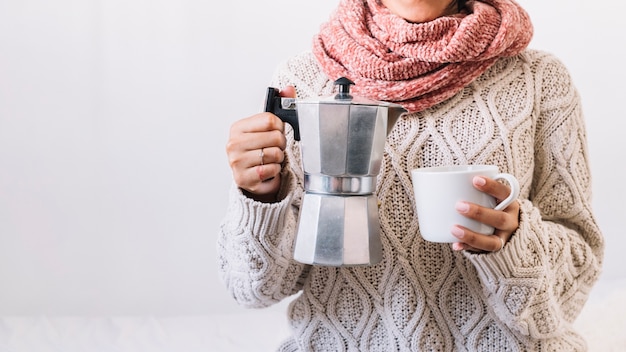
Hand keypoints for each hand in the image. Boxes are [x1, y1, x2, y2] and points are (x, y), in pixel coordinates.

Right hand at [225, 86, 295, 201]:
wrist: (253, 178)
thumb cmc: (260, 151)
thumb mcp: (267, 129)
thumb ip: (279, 107)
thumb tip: (288, 89)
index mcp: (238, 128)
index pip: (269, 119)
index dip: (279, 127)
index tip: (275, 132)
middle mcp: (234, 144)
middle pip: (275, 137)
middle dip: (281, 144)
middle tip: (273, 148)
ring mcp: (236, 162)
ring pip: (275, 154)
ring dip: (278, 159)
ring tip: (269, 160)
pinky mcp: (243, 178)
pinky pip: (272, 170)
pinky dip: (275, 171)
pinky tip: (267, 171)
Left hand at [451, 176, 519, 251]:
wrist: (506, 229)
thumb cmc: (491, 205)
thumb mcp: (490, 195)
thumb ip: (473, 189)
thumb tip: (440, 181)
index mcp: (509, 202)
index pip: (505, 193)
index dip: (492, 186)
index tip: (475, 180)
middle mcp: (511, 220)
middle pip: (500, 218)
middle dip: (479, 213)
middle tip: (459, 206)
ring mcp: (504, 237)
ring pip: (493, 240)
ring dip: (472, 235)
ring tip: (454, 229)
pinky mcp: (496, 249)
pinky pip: (482, 251)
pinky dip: (468, 247)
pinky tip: (455, 244)